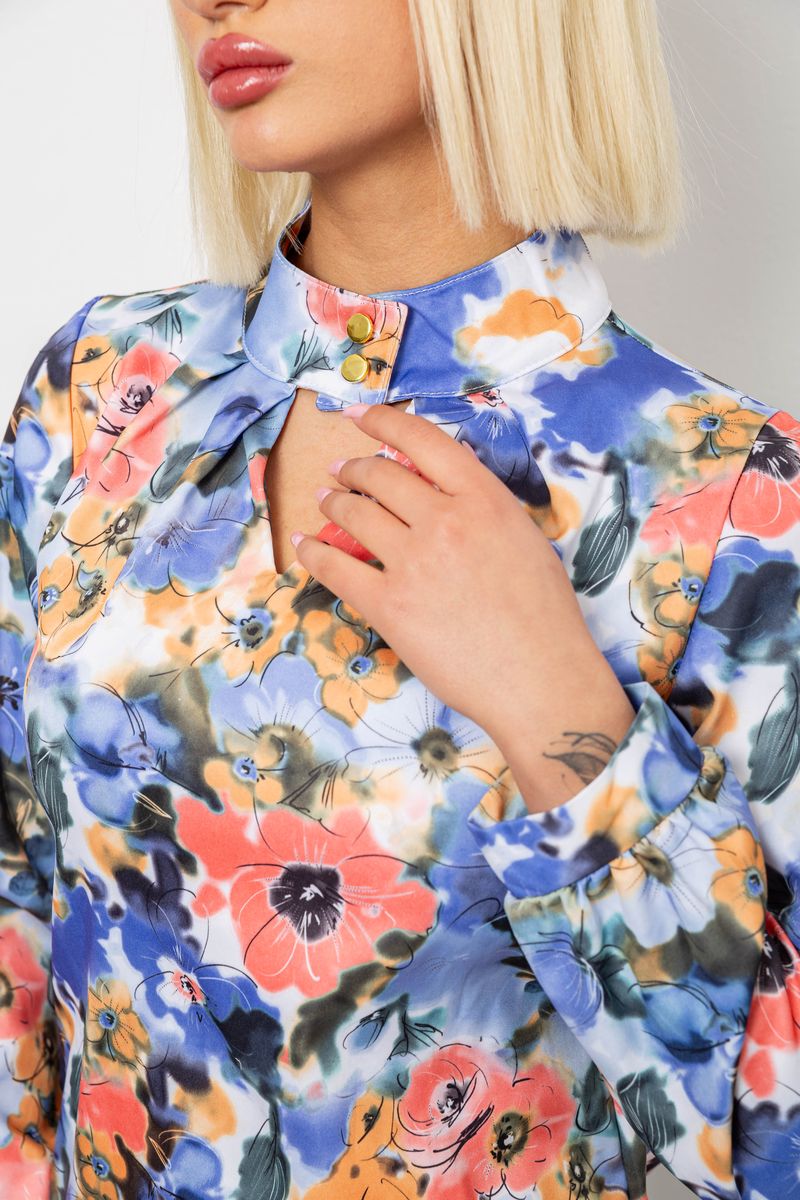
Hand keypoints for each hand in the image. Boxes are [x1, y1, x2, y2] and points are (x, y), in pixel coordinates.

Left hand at [290, 402, 614, 742]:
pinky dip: (314, 552)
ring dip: (333, 503)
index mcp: (484, 500)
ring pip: (355, 515)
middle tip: (341, 471)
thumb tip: (447, 493)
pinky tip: (304, 544)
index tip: (362, 417)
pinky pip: (337, 568)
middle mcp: (445, 521)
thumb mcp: (525, 540)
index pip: (425, 441)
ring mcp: (414, 563)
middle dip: (354, 469)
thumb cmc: (544, 617)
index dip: (384, 422)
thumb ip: (484, 509)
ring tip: (325, 500)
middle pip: (381, 476)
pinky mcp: (390, 606)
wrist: (540, 678)